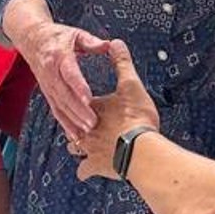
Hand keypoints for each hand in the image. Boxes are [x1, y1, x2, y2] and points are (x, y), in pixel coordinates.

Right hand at [25, 20, 109, 140]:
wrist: (32, 39)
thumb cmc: (56, 36)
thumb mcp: (75, 34)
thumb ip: (91, 42)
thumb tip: (108, 45)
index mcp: (59, 56)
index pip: (69, 73)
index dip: (78, 86)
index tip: (89, 98)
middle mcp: (50, 72)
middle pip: (64, 94)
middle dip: (78, 110)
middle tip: (93, 121)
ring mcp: (47, 84)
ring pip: (59, 105)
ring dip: (72, 120)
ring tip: (87, 131)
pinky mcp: (47, 92)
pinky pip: (56, 110)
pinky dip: (65, 123)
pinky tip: (75, 134)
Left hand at [74, 39, 160, 178]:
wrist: (141, 150)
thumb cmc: (137, 118)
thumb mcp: (131, 85)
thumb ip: (122, 63)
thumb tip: (115, 42)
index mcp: (92, 106)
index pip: (81, 99)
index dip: (83, 98)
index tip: (88, 98)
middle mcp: (85, 127)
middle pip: (73, 121)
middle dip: (77, 121)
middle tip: (84, 120)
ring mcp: (88, 148)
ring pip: (74, 146)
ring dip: (78, 145)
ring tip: (83, 143)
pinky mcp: (95, 166)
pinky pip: (83, 171)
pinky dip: (85, 171)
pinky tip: (86, 171)